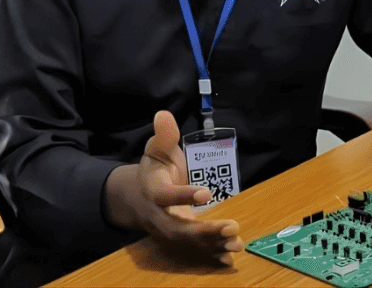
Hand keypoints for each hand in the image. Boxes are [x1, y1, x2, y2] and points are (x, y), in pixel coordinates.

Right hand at [104, 110, 242, 264]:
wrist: (136, 196)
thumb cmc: (153, 170)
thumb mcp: (156, 149)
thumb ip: (164, 136)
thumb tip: (164, 115)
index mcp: (153, 190)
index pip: (166, 196)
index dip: (185, 195)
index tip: (207, 192)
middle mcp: (158, 215)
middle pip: (177, 228)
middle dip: (203, 231)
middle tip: (231, 227)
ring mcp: (166, 230)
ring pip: (186, 243)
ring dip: (211, 245)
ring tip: (236, 242)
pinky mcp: (176, 240)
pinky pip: (191, 251)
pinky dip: (209, 255)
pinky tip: (229, 257)